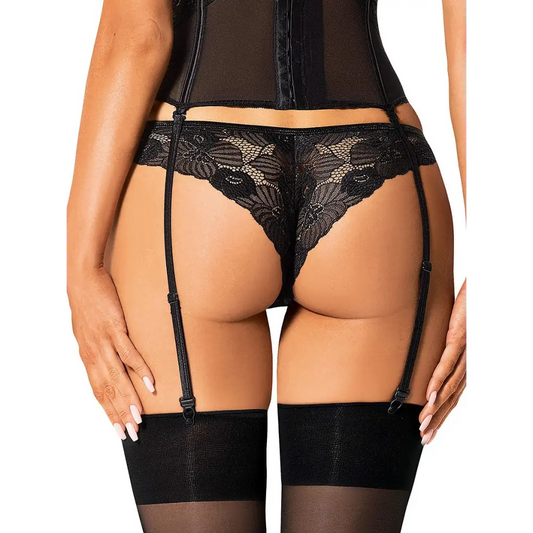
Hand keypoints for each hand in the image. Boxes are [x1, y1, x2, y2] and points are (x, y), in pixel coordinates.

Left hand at [67, 266, 154, 441]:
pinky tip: (150, 383)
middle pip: (108, 391)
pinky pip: (129, 353)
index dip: (109, 412)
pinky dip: (140, 370)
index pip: (99, 392)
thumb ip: (97, 351)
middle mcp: (94, 354)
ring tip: (139, 417)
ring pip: (117, 377)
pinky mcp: (115, 328)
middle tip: (132, 433)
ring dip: (129, 399)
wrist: (82, 280)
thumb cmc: (87, 305)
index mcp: (88, 357)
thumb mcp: (88, 333)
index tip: (118, 429)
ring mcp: (104, 342)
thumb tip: (106, 365)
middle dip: (120, 414)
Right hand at [418, 278, 468, 443]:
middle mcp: (468, 364)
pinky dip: (437, 381)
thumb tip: (436, 360)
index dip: (442, 415)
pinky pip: (446, 364)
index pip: (453, 395)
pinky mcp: (460, 339)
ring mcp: (465, 353)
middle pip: (450, 398)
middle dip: (437, 420)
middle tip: (424, 437)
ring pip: (448, 387)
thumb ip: (448, 349)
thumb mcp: (458, 335)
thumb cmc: (470, 310)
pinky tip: (428, 395)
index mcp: (467, 365)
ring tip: (423, 424)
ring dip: (435, 408)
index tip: (429, 429)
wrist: (477, 297)